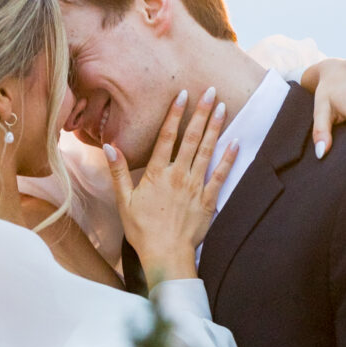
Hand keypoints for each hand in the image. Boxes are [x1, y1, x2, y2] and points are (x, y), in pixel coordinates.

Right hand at [103, 87, 238, 288]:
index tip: (183, 95)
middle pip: (192, 138)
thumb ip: (118, 171)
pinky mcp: (208, 200)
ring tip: (223, 107)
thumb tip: (110, 145)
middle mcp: (178, 175)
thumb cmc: (142, 230)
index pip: (167, 136)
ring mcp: (196, 187)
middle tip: (210, 91)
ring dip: (215, 128)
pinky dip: (229, 158)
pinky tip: (235, 141)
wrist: (166, 255)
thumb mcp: (123, 200)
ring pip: (207, 151)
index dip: (175, 114)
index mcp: (157, 174)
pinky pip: (221, 175)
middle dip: (201, 113)